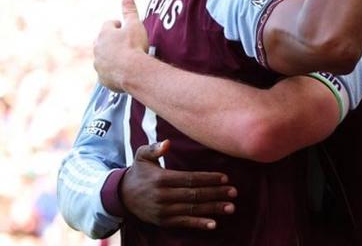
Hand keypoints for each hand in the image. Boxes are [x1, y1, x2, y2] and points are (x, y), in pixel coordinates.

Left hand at [94, 0, 147, 91]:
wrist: (133, 71)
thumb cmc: (134, 46)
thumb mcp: (135, 25)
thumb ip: (130, 11)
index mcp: (104, 34)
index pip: (109, 25)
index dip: (118, 25)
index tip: (126, 28)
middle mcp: (97, 49)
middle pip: (102, 42)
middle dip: (112, 41)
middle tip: (126, 43)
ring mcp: (99, 65)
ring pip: (103, 58)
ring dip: (111, 57)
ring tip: (125, 59)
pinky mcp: (103, 79)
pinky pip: (106, 74)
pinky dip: (113, 72)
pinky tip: (123, 73)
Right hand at [121, 140, 236, 229]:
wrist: (121, 196)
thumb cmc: (138, 172)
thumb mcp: (142, 155)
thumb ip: (155, 148)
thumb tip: (167, 143)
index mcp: (162, 179)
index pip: (190, 179)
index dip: (208, 179)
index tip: (225, 178)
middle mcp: (163, 196)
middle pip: (195, 195)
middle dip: (216, 193)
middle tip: (234, 192)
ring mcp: (164, 210)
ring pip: (192, 210)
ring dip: (213, 209)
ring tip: (230, 207)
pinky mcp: (163, 221)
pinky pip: (184, 223)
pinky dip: (199, 224)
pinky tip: (213, 224)